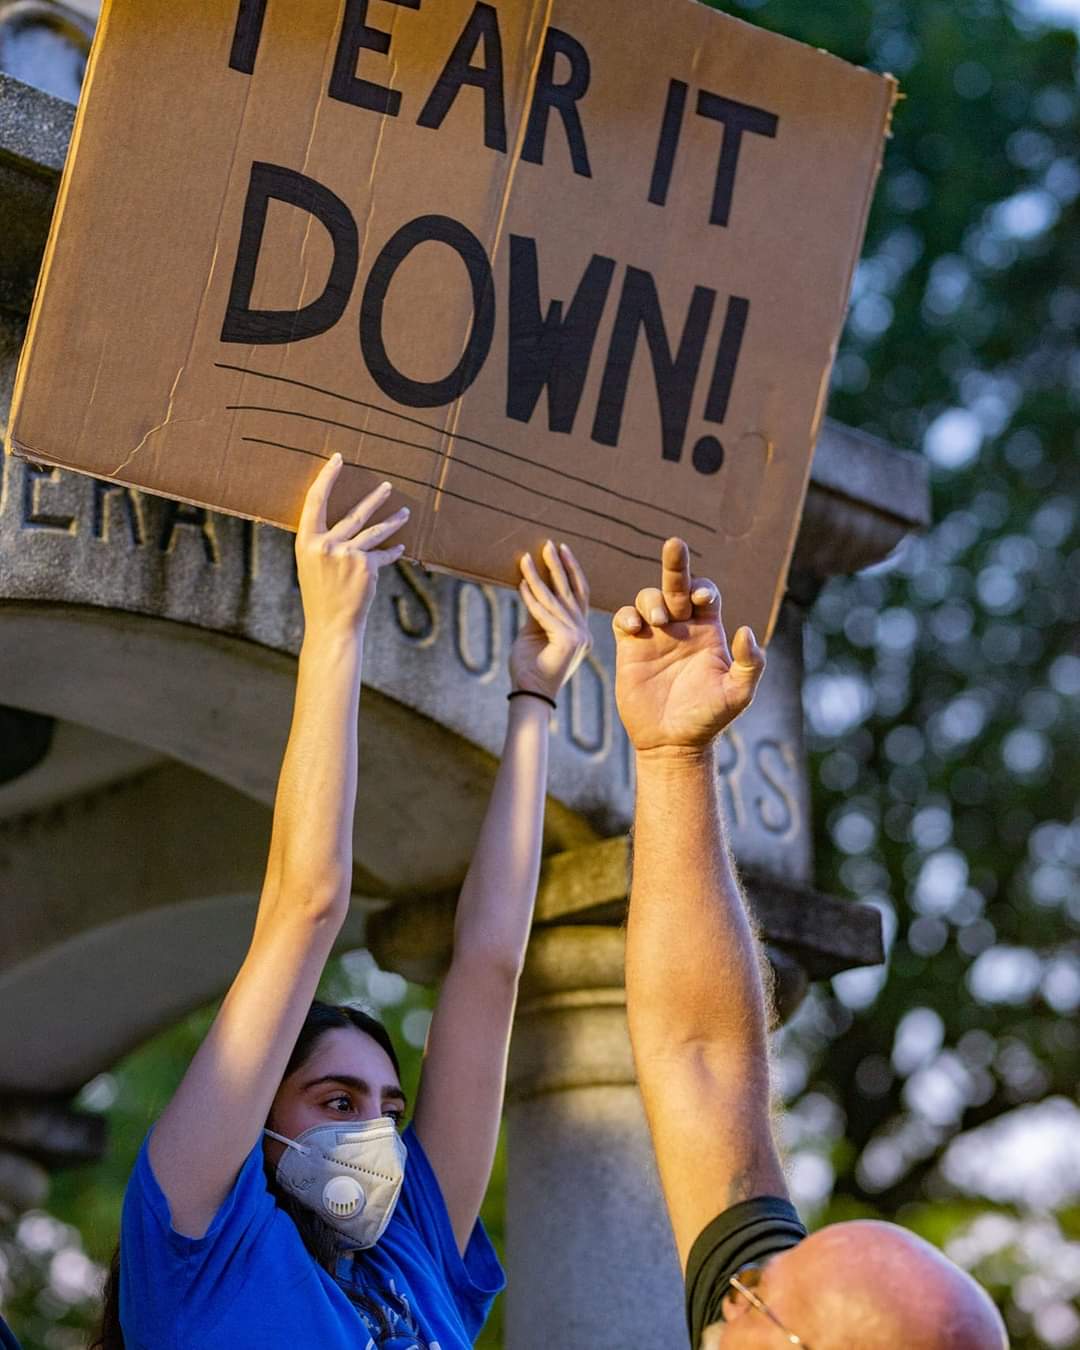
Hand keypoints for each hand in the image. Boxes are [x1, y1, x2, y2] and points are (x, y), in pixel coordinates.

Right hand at [295, 455, 408, 634]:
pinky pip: (382, 554)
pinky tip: (400, 548)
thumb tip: (340, 520)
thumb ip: (322, 541)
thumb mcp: (310, 563)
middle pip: (354, 513)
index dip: (327, 477)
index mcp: (307, 540)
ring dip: (393, 520)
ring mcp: (348, 554)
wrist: (331, 624)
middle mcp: (326, 544)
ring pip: (375, 530)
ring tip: (405, 512)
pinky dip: (391, 552)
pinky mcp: (366, 565)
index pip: (315, 501)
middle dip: (374, 498)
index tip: (338, 459)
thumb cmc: (319, 594)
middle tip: (387, 486)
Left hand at [510, 541, 591, 701]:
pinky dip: (531, 598)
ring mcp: (579, 636)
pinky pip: (545, 613)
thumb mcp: (533, 632)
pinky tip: (521, 584)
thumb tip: (530, 584)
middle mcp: (584, 632)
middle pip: (572, 592)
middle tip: (550, 544)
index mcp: (580, 631)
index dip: (571, 571)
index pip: (579, 595)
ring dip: (538, 577)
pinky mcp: (568, 640)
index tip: (562, 550)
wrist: (530, 696)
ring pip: (555, 599)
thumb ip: (536, 611)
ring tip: (526, 558)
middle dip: (560, 565)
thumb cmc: (529, 667)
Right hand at [613, 538, 764, 752]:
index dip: (703, 588)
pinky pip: (624, 618)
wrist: (672, 742)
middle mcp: (680, 627)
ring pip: (649, 597)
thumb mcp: (738, 694)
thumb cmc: (708, 718)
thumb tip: (745, 630)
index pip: (705, 594)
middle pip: (676, 583)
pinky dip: (627, 616)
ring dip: (653, 600)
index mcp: (707, 631)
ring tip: (659, 621)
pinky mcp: (630, 648)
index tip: (700, 599)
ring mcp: (654, 636)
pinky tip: (635, 629)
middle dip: (676, 563)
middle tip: (675, 544)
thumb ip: (750, 664)